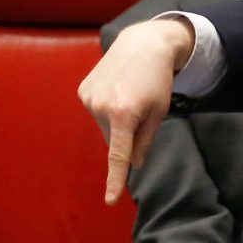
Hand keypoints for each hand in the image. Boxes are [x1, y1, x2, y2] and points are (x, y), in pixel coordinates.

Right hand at [78, 19, 195, 204]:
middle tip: (140, 107)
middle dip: (125, 134)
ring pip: (103, 127)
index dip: (115, 179)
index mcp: (124, 114)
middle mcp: (101, 107)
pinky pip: (95, 111)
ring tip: (128, 94)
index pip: (118, 155)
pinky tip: (117, 88)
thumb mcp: (159, 111)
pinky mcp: (82, 90)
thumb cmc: (157, 78)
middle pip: (113, 140)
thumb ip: (145, 141)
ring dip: (115, 121)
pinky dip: (105, 108)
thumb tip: (134, 164)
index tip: (110, 200)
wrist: (142, 43)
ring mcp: (88, 97)